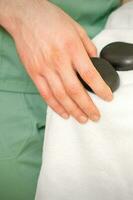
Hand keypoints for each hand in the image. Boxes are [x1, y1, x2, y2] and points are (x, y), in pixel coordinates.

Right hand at [0, 0, 112, 123]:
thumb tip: (94, 63)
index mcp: (71, 48)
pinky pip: (45, 94)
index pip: (90, 75)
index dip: (100, 89)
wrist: (25, 16)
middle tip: (95, 116)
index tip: (107, 98)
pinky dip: (55, 106)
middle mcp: (58, 61)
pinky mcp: (34, 73)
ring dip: (73, 110)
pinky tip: (63, 113)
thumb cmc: (51, 20)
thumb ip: (87, 47)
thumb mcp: (76, 29)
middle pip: (75, 90)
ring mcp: (44, 68)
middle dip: (87, 107)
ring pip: (60, 96)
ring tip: (82, 119)